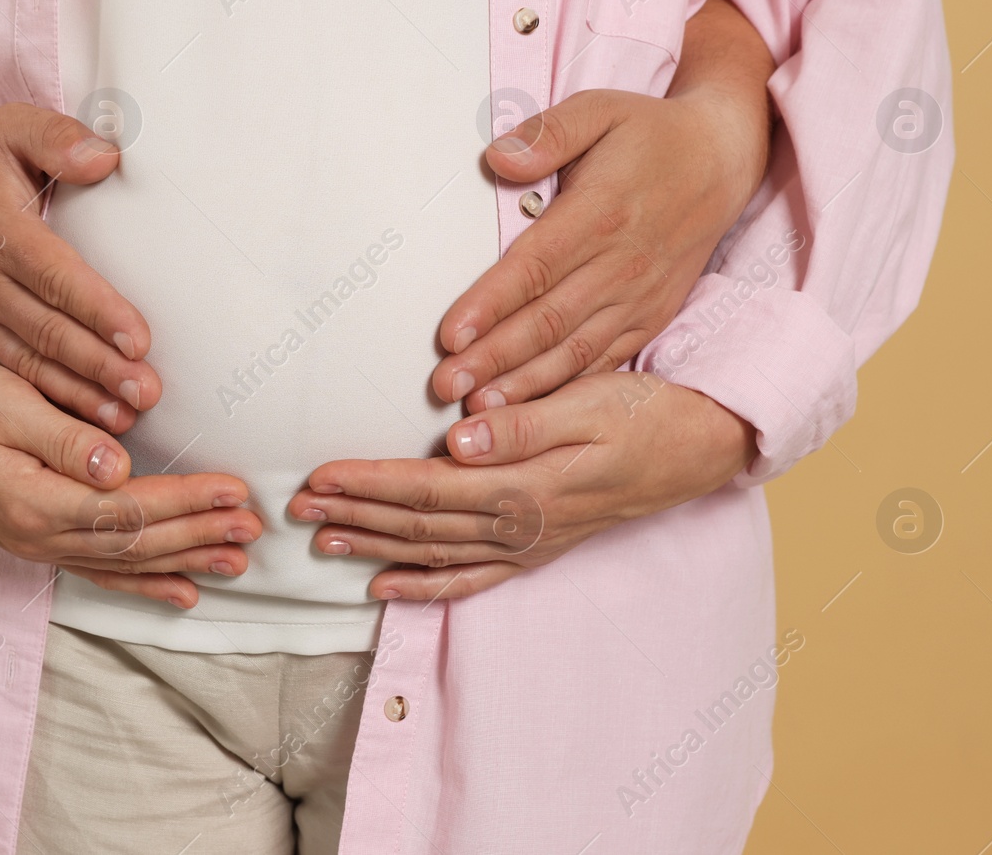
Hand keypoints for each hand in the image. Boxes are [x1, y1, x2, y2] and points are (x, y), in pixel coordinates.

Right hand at [0, 0, 158, 432]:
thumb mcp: (10, 126)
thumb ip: (58, 138)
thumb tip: (106, 157)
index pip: (56, 276)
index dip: (99, 309)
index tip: (141, 339)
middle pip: (48, 329)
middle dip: (100, 365)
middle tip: (147, 392)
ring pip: (28, 362)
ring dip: (77, 394)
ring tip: (125, 420)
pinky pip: (7, 374)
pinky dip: (45, 401)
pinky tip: (81, 424)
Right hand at [0, 322, 260, 607]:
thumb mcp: (7, 402)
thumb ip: (64, 439)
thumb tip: (117, 465)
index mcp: (35, 501)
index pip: (129, 510)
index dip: (186, 502)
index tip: (234, 490)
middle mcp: (38, 535)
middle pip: (135, 542)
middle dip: (199, 534)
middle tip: (253, 527)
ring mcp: (37, 544)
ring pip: (125, 562)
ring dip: (185, 561)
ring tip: (238, 561)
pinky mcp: (39, 539)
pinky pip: (101, 570)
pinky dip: (146, 583)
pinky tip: (185, 592)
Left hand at [286, 372, 755, 600]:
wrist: (694, 450)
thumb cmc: (640, 415)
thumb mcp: (586, 404)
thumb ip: (519, 425)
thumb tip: (457, 439)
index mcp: (523, 486)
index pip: (424, 487)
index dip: (367, 484)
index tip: (320, 476)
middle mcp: (517, 526)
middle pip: (416, 524)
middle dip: (352, 516)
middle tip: (297, 508)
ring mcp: (524, 545)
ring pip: (431, 552)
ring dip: (372, 548)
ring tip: (320, 540)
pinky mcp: (533, 551)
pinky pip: (468, 579)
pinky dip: (422, 585)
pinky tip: (383, 586)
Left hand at [434, 0, 774, 411]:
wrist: (724, 160)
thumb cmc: (649, 133)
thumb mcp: (601, 109)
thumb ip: (548, 133)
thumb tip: (497, 159)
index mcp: (600, 214)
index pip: (535, 267)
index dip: (490, 304)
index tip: (450, 335)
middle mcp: (621, 264)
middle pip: (548, 321)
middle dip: (493, 359)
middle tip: (445, 386)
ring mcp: (638, 297)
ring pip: (574, 351)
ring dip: (524, 384)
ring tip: (478, 411)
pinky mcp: (650, 316)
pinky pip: (605, 360)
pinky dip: (567, 388)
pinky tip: (530, 412)